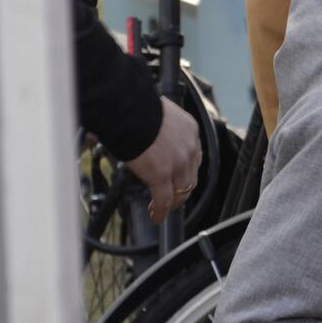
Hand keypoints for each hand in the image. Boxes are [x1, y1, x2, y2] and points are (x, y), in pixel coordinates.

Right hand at [124, 96, 201, 224]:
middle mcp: (189, 147)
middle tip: (174, 197)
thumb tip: (137, 131)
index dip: (186, 169)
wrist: (128, 108)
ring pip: (182, 189)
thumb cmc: (135, 106)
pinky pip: (164, 199)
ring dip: (174, 201)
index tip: (179, 175)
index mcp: (189, 130)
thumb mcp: (156, 115)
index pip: (193, 155)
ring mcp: (178, 162)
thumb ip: (154, 128)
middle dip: (182, 189)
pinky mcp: (162, 175)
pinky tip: (156, 216)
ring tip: (164, 208)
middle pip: (191, 175)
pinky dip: (161, 210)